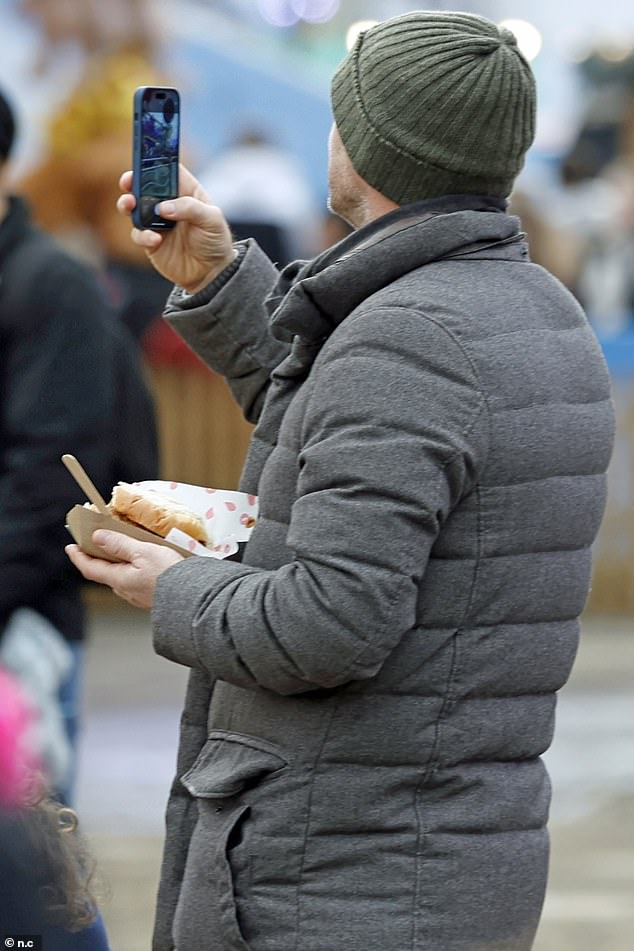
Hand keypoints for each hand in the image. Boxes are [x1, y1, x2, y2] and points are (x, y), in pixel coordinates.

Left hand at [65, 530, 183, 609]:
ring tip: (119, 549)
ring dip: (115, 563)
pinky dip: (130, 568)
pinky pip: (134, 580)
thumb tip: (97, 538)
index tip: (70, 546)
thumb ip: (119, 544)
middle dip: (97, 558)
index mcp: (119, 580)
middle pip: (104, 573)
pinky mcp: (151, 596)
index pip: (90, 568)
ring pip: (120, 577)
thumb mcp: (143, 552)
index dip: (78, 557)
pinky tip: (140, 562)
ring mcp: (138, 596)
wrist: (193, 596)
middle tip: (94, 543)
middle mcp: (125, 590)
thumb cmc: (168, 573)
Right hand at [116, 164, 236, 292]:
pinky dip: (142, 235)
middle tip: (127, 182)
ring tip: (129, 205)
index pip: (168, 170)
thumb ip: (190, 208)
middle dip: (132, 180)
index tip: (143, 158)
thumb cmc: (216, 241)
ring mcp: (157, 222)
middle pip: (144, 185)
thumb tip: (163, 208)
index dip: (155, 162)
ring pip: (134, 208)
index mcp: (186, 191)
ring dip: (128, 204)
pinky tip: (154, 239)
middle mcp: (169, 204)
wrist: (212, 273)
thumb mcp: (212, 220)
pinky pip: (138, 234)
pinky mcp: (151, 241)